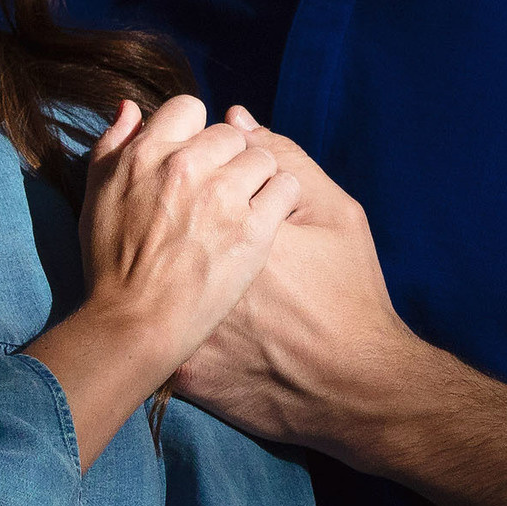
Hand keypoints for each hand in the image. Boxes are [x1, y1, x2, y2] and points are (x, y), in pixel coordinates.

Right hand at [78, 96, 298, 360]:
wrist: (136, 323)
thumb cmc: (112, 263)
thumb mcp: (97, 196)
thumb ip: (113, 145)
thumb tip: (131, 106)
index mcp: (146, 154)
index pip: (189, 107)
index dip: (197, 134)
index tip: (199, 161)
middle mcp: (185, 167)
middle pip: (231, 135)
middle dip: (229, 159)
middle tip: (222, 194)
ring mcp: (222, 196)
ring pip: (263, 158)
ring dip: (258, 179)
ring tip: (244, 210)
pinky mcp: (253, 228)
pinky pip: (286, 188)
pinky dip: (281, 201)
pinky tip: (266, 221)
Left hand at [169, 114, 435, 463]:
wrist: (350, 387)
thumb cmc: (350, 296)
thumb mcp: (337, 216)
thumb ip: (286, 158)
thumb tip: (237, 118)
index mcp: (232, 216)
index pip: (195, 164)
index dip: (213, 172)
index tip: (229, 186)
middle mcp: (196, 264)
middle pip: (167, 212)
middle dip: (184, 206)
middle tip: (214, 223)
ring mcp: (182, 322)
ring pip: (156, 269)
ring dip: (169, 254)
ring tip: (204, 263)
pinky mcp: (178, 368)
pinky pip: (157, 327)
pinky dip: (172, 312)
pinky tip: (202, 312)